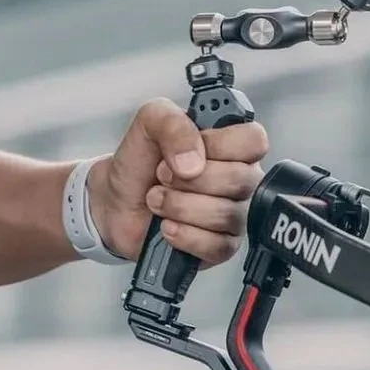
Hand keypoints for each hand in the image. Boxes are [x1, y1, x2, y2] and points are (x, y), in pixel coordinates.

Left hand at [88, 99, 268, 264]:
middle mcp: (240, 180)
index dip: (221, 145)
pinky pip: (217, 245)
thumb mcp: (149, 122)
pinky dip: (184, 235)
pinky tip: (167, 226)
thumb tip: (194, 160)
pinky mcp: (222, 247)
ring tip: (157, 200)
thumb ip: (174, 123)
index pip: (254, 141)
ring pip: (225, 214)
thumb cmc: (139, 162)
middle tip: (163, 176)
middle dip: (190, 180)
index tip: (193, 148)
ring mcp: (234, 216)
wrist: (115, 202)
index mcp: (232, 146)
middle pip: (239, 180)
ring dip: (180, 206)